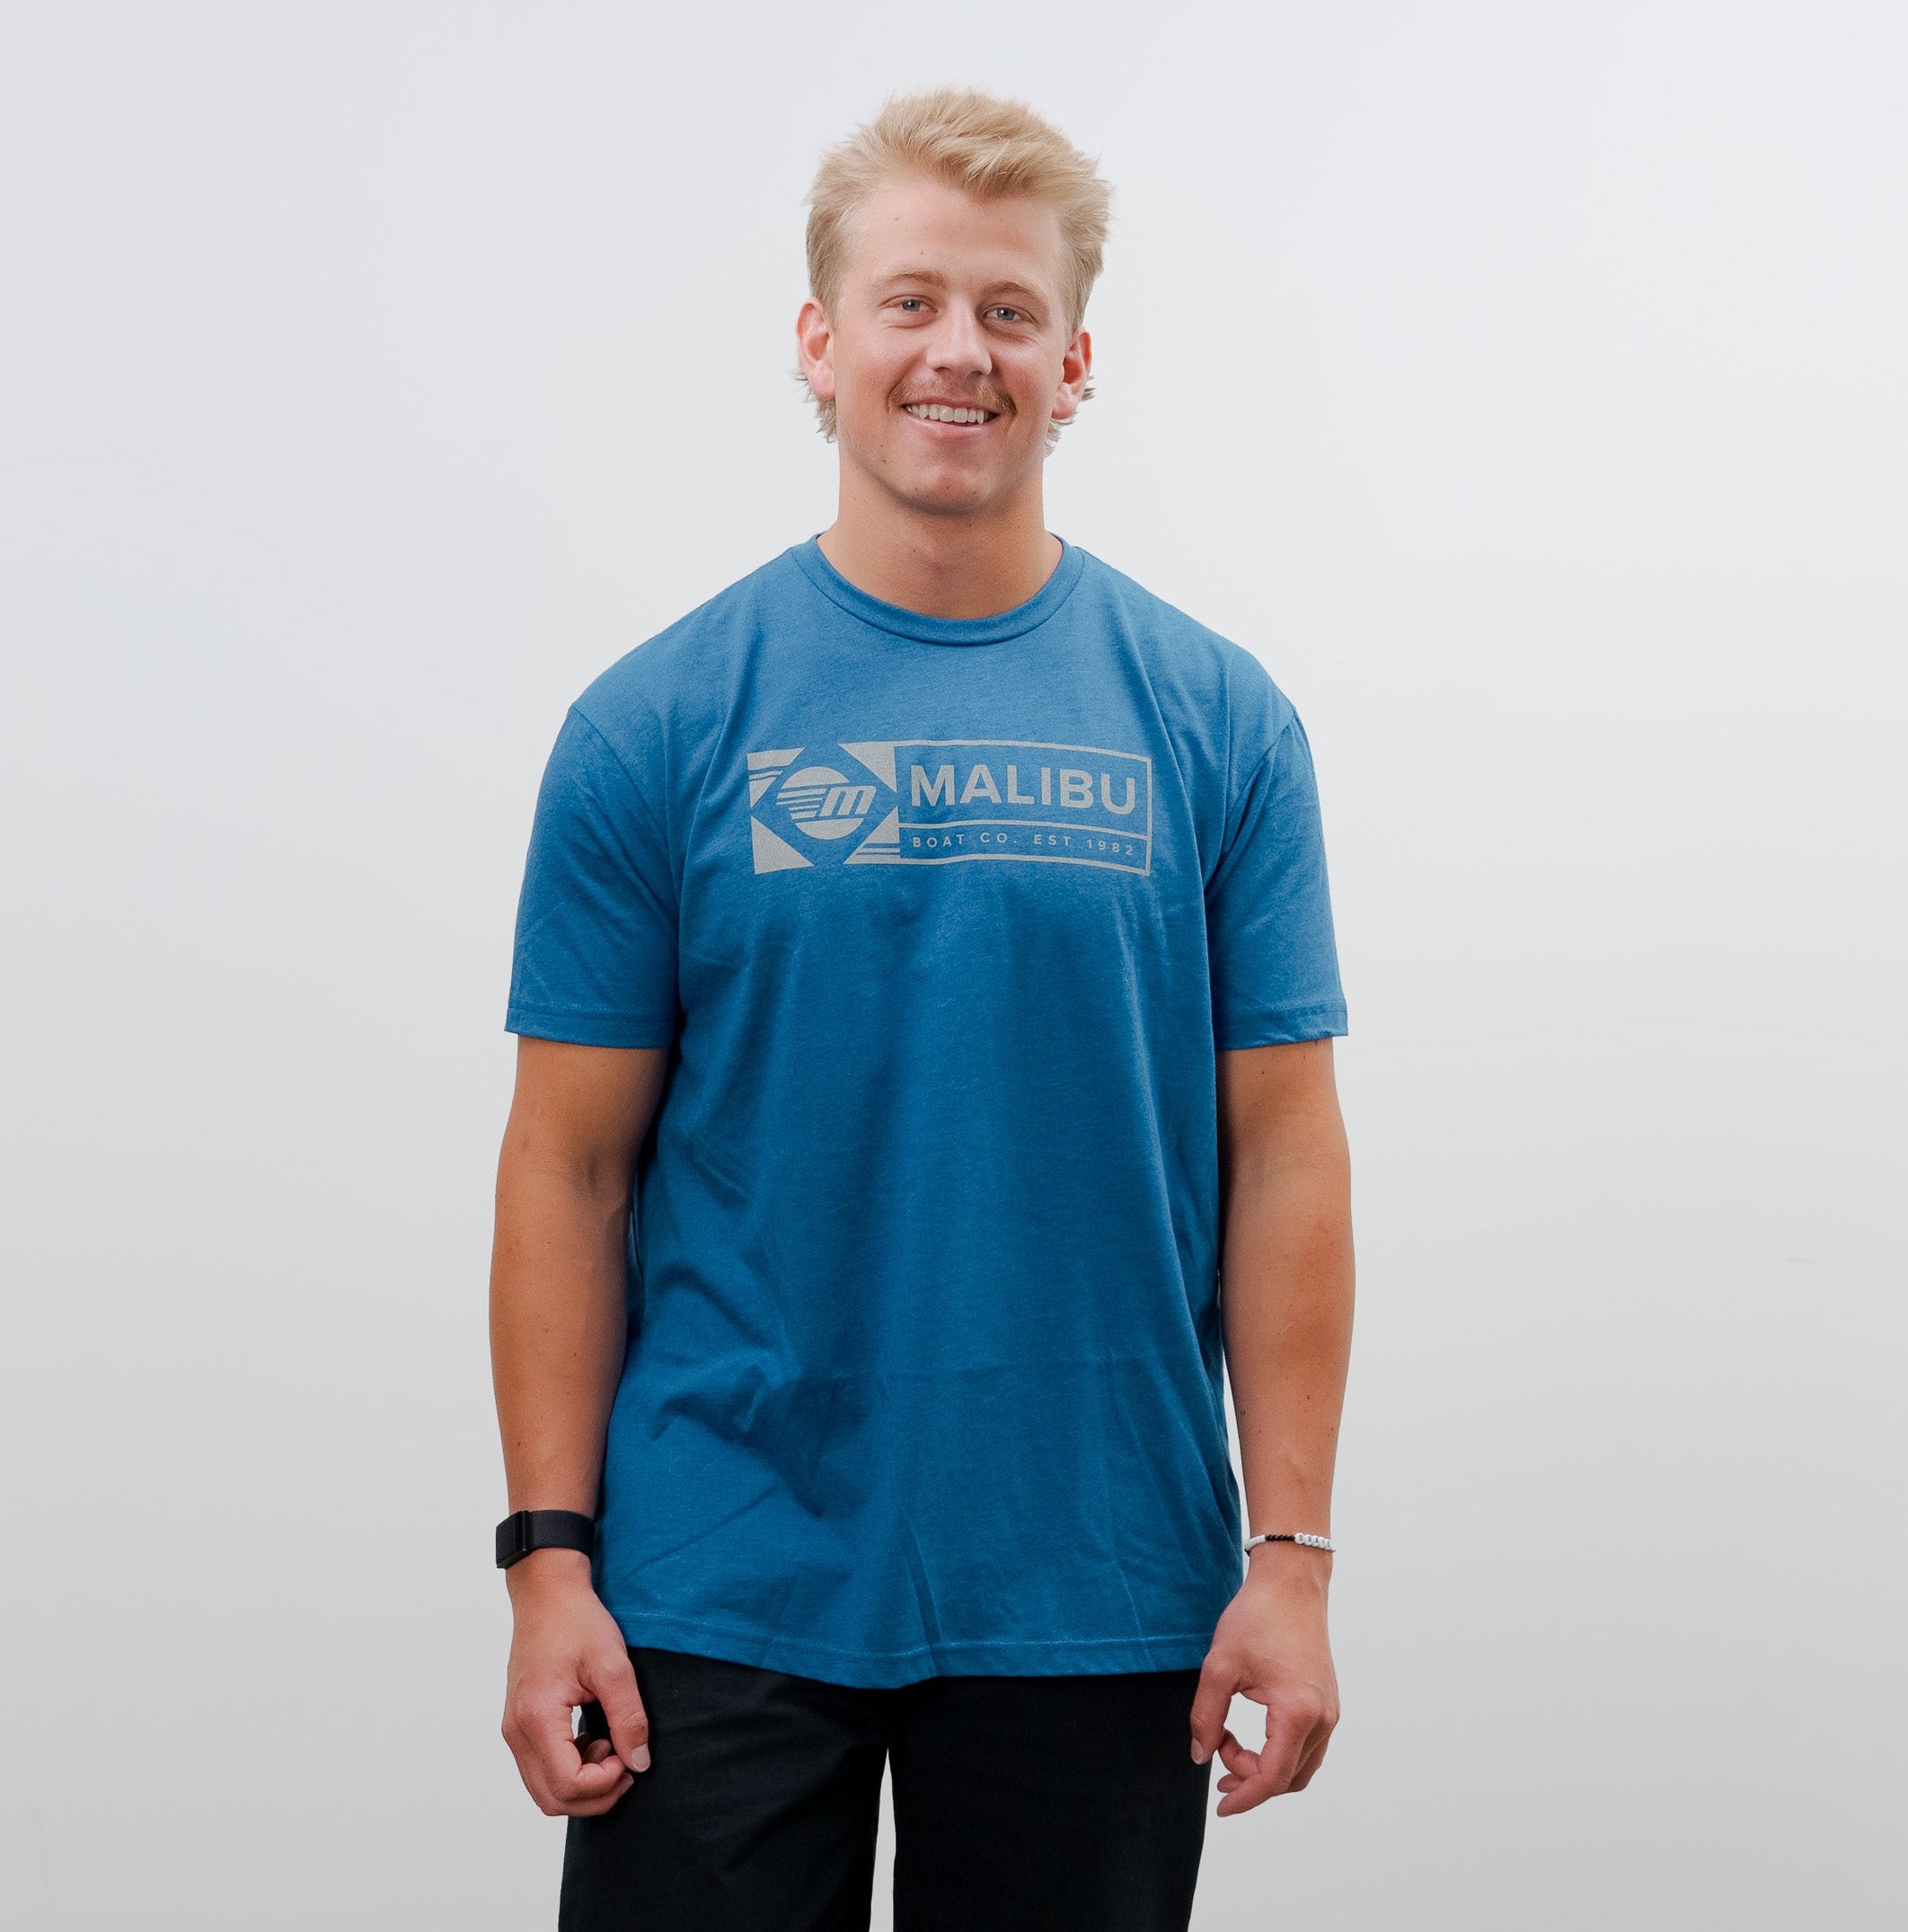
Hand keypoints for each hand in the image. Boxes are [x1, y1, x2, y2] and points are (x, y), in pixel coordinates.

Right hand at [501, 1549, 649, 1815]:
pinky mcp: (520, 1725)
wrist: (547, 1593)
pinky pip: (541, 1769)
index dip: (604, 1784)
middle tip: (626, 1762)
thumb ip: (629, 1717)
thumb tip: (639, 1763)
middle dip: (595, 1794)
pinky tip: (594, 1738)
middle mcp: (517, 1732)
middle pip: (552, 1799)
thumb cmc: (577, 1621)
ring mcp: (514, 1730)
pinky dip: (570, 1768)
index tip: (628, 1756)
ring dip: (583, 1783)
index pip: (567, 1785)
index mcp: (537, 1718)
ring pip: (544, 1790)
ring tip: (610, 1745)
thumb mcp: (613, 1665)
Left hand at [1188, 1547, 1338, 1815]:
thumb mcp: (1219, 1666)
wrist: (1291, 1582)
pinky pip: (1307, 1748)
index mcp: (1298, 1712)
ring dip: (1265, 1768)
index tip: (1219, 1806)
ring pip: (1300, 1766)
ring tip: (1229, 1748)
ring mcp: (1330, 1711)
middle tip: (1216, 1756)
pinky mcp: (1327, 1703)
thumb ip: (1206, 1717)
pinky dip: (1280, 1754)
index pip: (1272, 1777)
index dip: (1244, 1797)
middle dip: (1250, 1780)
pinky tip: (1252, 1739)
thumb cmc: (1257, 1617)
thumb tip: (1200, 1757)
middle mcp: (1323, 1718)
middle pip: (1288, 1778)